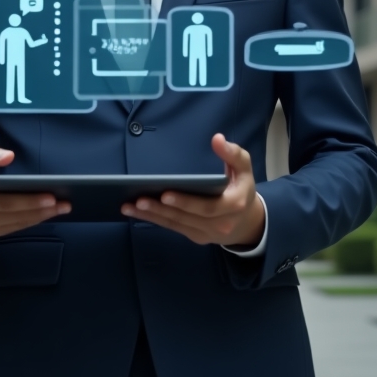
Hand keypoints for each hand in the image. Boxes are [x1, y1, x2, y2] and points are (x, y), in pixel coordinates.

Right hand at [0, 140, 70, 238]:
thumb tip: (8, 157)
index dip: (28, 200)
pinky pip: (16, 228)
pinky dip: (33, 221)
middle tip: (65, 203)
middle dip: (42, 209)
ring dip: (43, 217)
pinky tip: (49, 214)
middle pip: (14, 213)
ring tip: (63, 208)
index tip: (50, 194)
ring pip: (18, 223)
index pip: (3, 200)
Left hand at [120, 134, 264, 247]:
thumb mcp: (244, 168)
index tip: (165, 193)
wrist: (248, 222)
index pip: (207, 207)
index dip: (185, 201)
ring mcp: (206, 233)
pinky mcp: (196, 237)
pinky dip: (155, 220)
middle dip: (160, 209)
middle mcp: (220, 224)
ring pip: (176, 224)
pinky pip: (174, 228)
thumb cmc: (241, 188)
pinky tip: (137, 211)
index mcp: (233, 206)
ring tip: (128, 206)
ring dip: (151, 216)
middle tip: (138, 199)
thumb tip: (217, 139)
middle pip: (186, 217)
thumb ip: (233, 154)